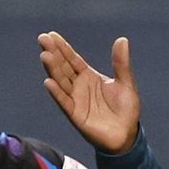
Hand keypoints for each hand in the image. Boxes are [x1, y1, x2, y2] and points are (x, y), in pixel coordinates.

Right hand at [38, 31, 140, 154]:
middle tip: (42, 38)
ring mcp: (76, 100)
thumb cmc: (126, 110)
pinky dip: (56, 92)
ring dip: (53, 69)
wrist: (127, 134)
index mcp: (89, 77)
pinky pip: (64, 102)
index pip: (73, 59)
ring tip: (45, 55)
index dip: (63, 47)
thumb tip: (122, 39)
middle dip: (53, 53)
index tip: (51, 35)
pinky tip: (48, 81)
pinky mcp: (75, 115)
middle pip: (63, 67)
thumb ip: (121, 63)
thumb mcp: (125, 83)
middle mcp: (79, 87)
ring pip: (61, 81)